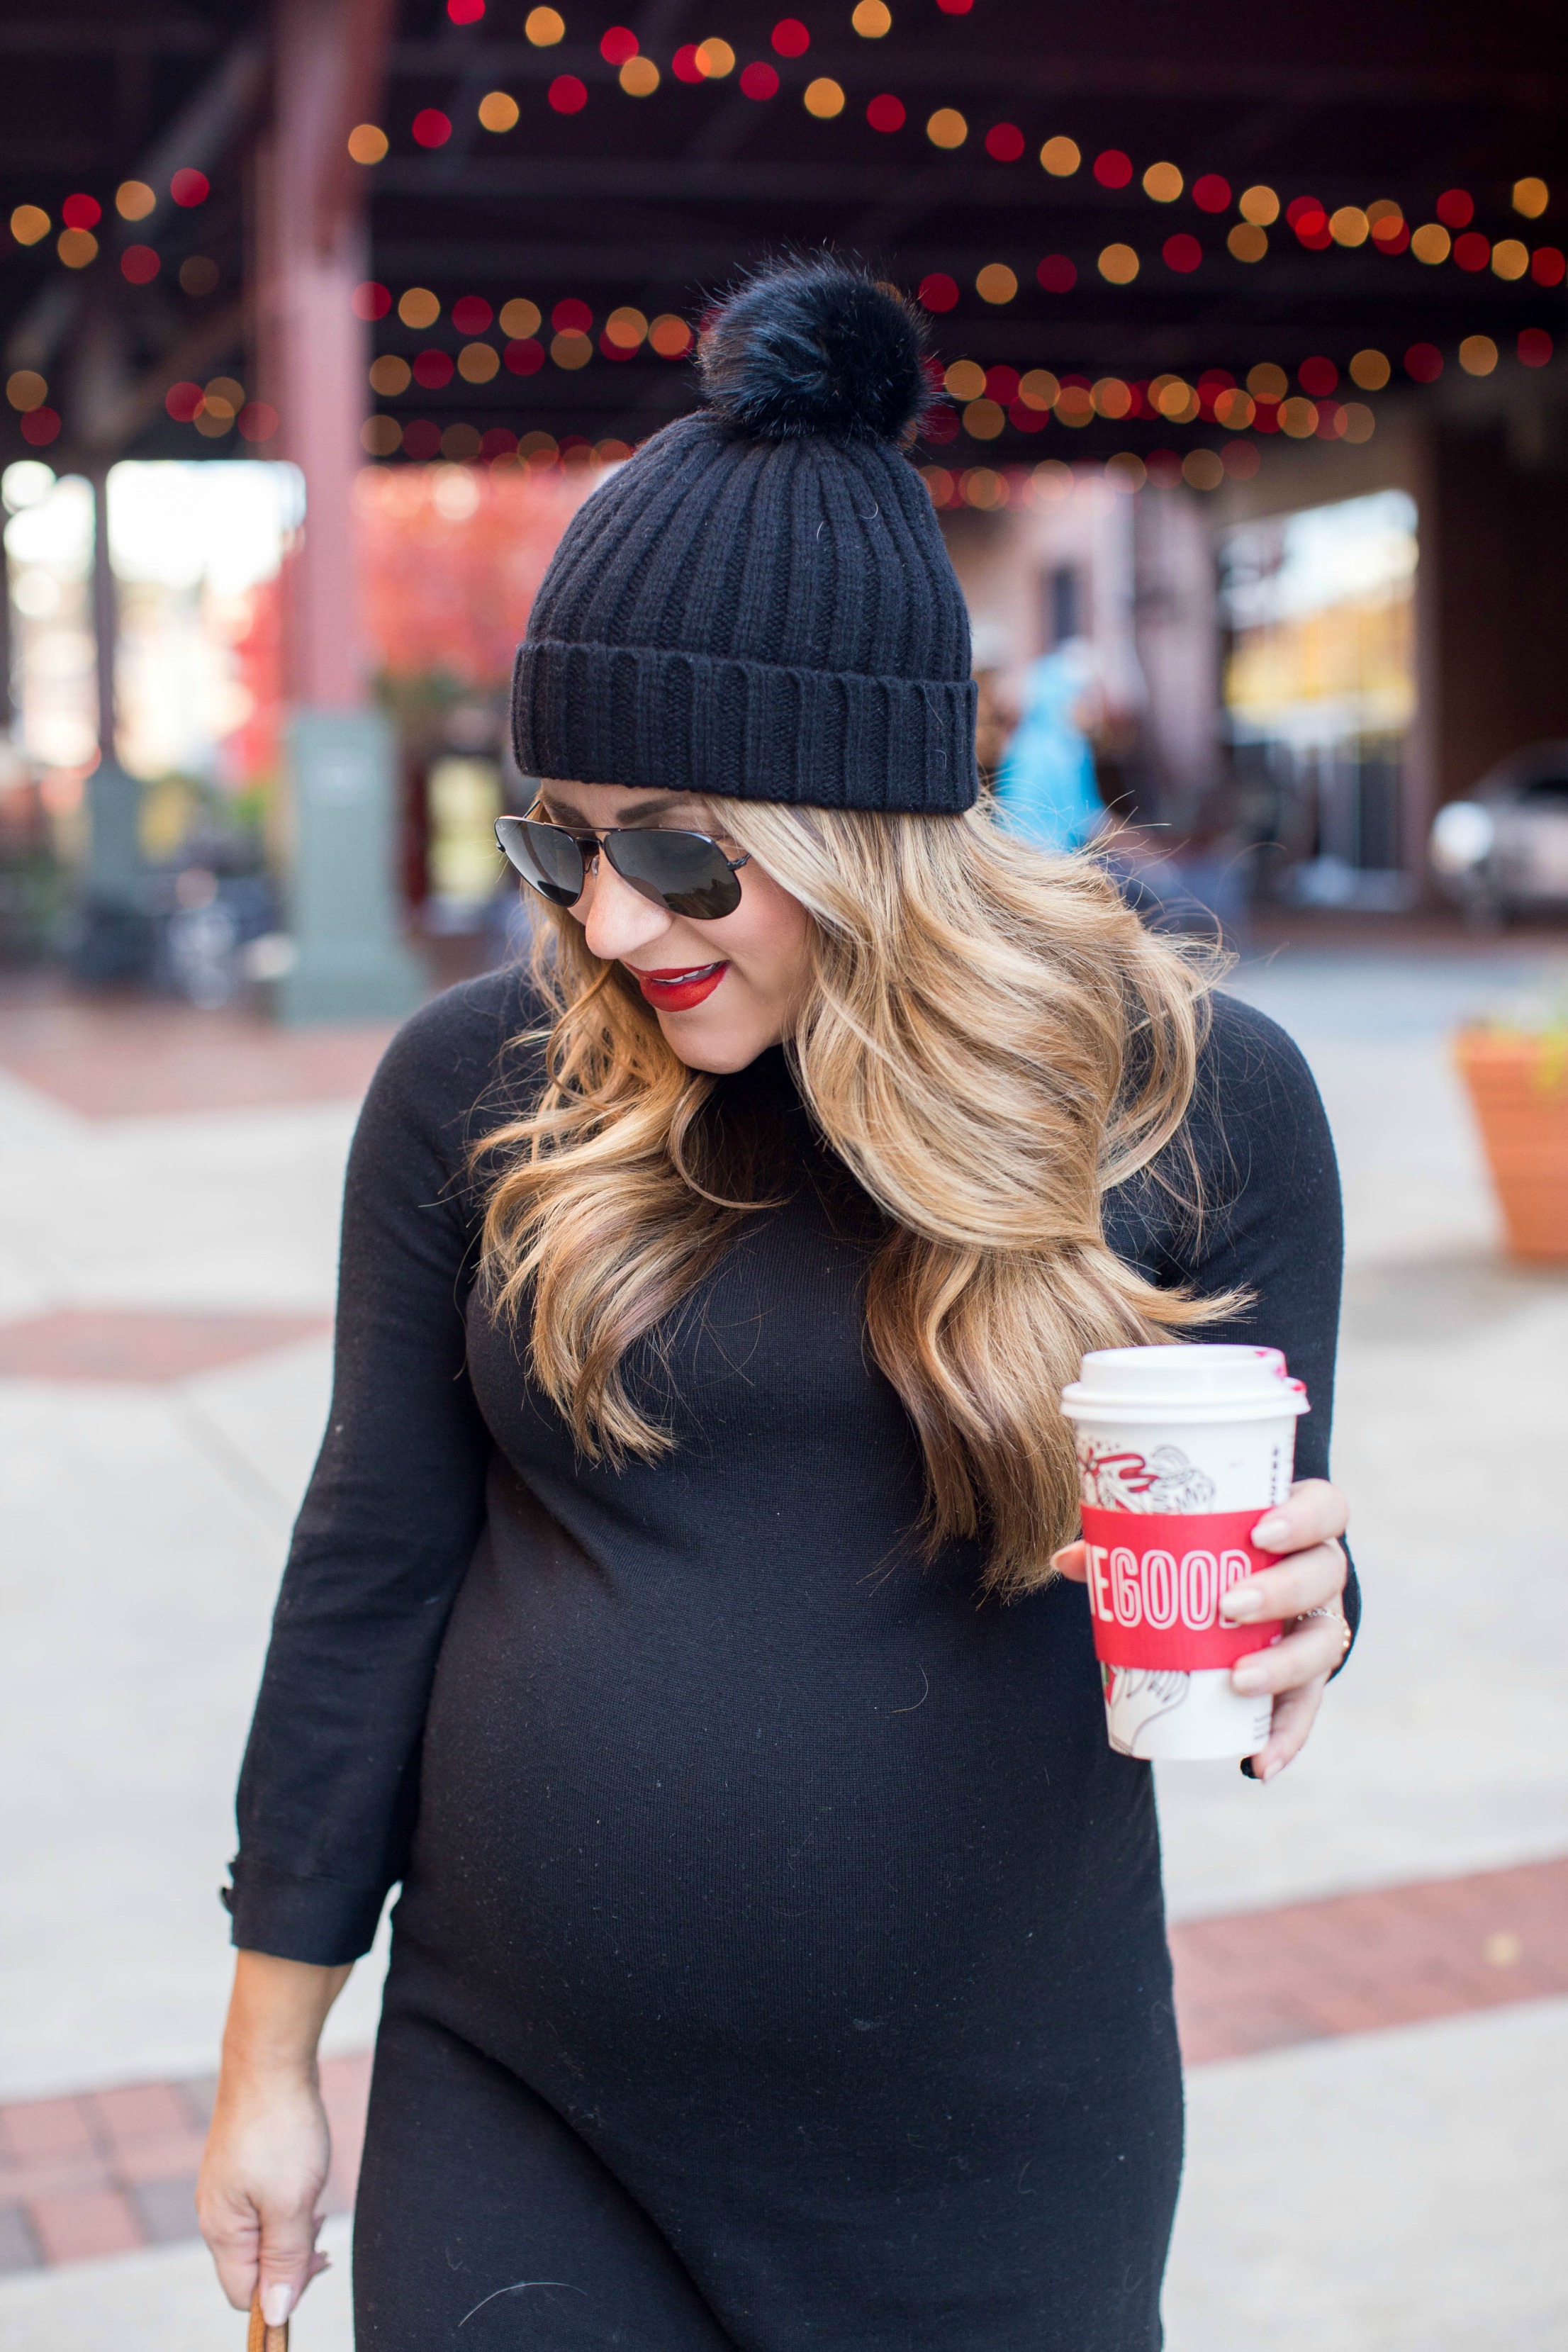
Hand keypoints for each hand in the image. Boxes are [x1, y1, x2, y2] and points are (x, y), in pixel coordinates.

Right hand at [197, 2064, 331, 2323]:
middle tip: (321, 2227)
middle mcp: (215, 2213)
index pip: (243, 2294)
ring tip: (315, 2201)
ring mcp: (227, 2187)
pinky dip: (288, 2204)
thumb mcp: (290, 2203)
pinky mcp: (242, 2165)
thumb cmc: (280, 2130)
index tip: (316, 2259)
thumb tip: (274, 2314)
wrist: (270, 2059)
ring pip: (261, 2233)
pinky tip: (306, 2181)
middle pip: (252, 2266)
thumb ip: (283, 2261)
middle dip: (291, 2258)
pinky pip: (264, 2205)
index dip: (281, 2291)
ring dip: (293, 2229)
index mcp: (220, 2230)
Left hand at [1053, 1477, 1349, 1781]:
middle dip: (1282, 1591)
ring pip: (1322, 1645)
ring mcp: (1318, 1626)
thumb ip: (1128, 1542)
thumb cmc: (1208, 1549)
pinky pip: (1306, 1709)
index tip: (1260, 1532)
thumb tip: (1066, 1560)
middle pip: (1324, 1575)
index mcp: (1297, 1523)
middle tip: (1229, 1606)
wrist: (1241, 1588)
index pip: (1324, 1509)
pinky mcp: (1307, 1677)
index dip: (1302, 1518)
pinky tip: (1259, 1764)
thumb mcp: (1176, 1539)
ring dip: (1283, 1665)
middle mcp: (1319, 1573)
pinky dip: (1285, 1738)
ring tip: (1238, 1681)